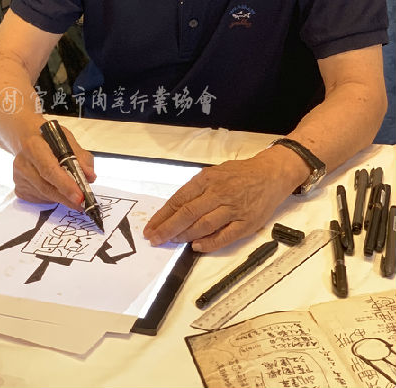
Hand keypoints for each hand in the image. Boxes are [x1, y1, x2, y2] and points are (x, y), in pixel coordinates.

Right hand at [12, 126, 95, 211]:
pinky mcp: (19, 187)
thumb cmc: (47, 138)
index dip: (65, 185)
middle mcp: (22, 162)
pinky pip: (40, 199)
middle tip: (82, 203)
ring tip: (70, 189)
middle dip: (67, 197)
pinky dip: (52, 196)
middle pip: (46, 187)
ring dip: (61, 196)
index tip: (79, 197)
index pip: (49, 170)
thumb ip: (80, 157)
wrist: (25, 137)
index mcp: (34, 146)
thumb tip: (90, 176)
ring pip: (45, 195)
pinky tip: (55, 186)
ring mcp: (19, 177)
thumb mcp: (66, 139)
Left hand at [143, 152, 297, 251]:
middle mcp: (218, 193)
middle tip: (154, 239)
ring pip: (203, 225)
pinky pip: (224, 236)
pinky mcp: (246, 223)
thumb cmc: (239, 174)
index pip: (179, 200)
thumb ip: (197, 189)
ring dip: (185, 236)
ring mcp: (233, 209)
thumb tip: (176, 208)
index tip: (151, 227)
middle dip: (168, 228)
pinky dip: (209, 243)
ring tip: (172, 242)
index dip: (163, 215)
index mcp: (207, 179)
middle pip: (187, 214)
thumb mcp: (214, 173)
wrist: (270, 174)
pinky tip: (196, 247)